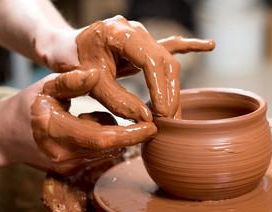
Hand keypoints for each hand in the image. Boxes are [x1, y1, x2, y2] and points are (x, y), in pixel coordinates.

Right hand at [0, 69, 155, 174]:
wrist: (7, 136)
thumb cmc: (29, 105)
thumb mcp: (47, 87)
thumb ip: (71, 81)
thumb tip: (96, 73)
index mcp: (55, 130)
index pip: (103, 137)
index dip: (131, 134)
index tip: (152, 126)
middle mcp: (61, 154)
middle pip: (109, 148)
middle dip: (132, 137)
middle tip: (150, 126)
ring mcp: (66, 165)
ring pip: (105, 151)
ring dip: (117, 137)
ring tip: (110, 119)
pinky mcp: (70, 169)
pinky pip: (97, 155)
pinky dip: (105, 141)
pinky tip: (94, 127)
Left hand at [43, 16, 214, 120]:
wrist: (63, 47)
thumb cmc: (71, 61)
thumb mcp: (91, 84)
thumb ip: (118, 101)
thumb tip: (147, 119)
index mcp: (119, 33)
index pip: (151, 61)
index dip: (160, 89)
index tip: (162, 114)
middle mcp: (134, 30)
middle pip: (164, 62)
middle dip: (170, 94)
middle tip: (169, 121)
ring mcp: (141, 35)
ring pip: (167, 62)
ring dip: (173, 88)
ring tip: (175, 114)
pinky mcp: (143, 44)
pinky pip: (169, 45)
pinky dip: (188, 48)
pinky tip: (208, 46)